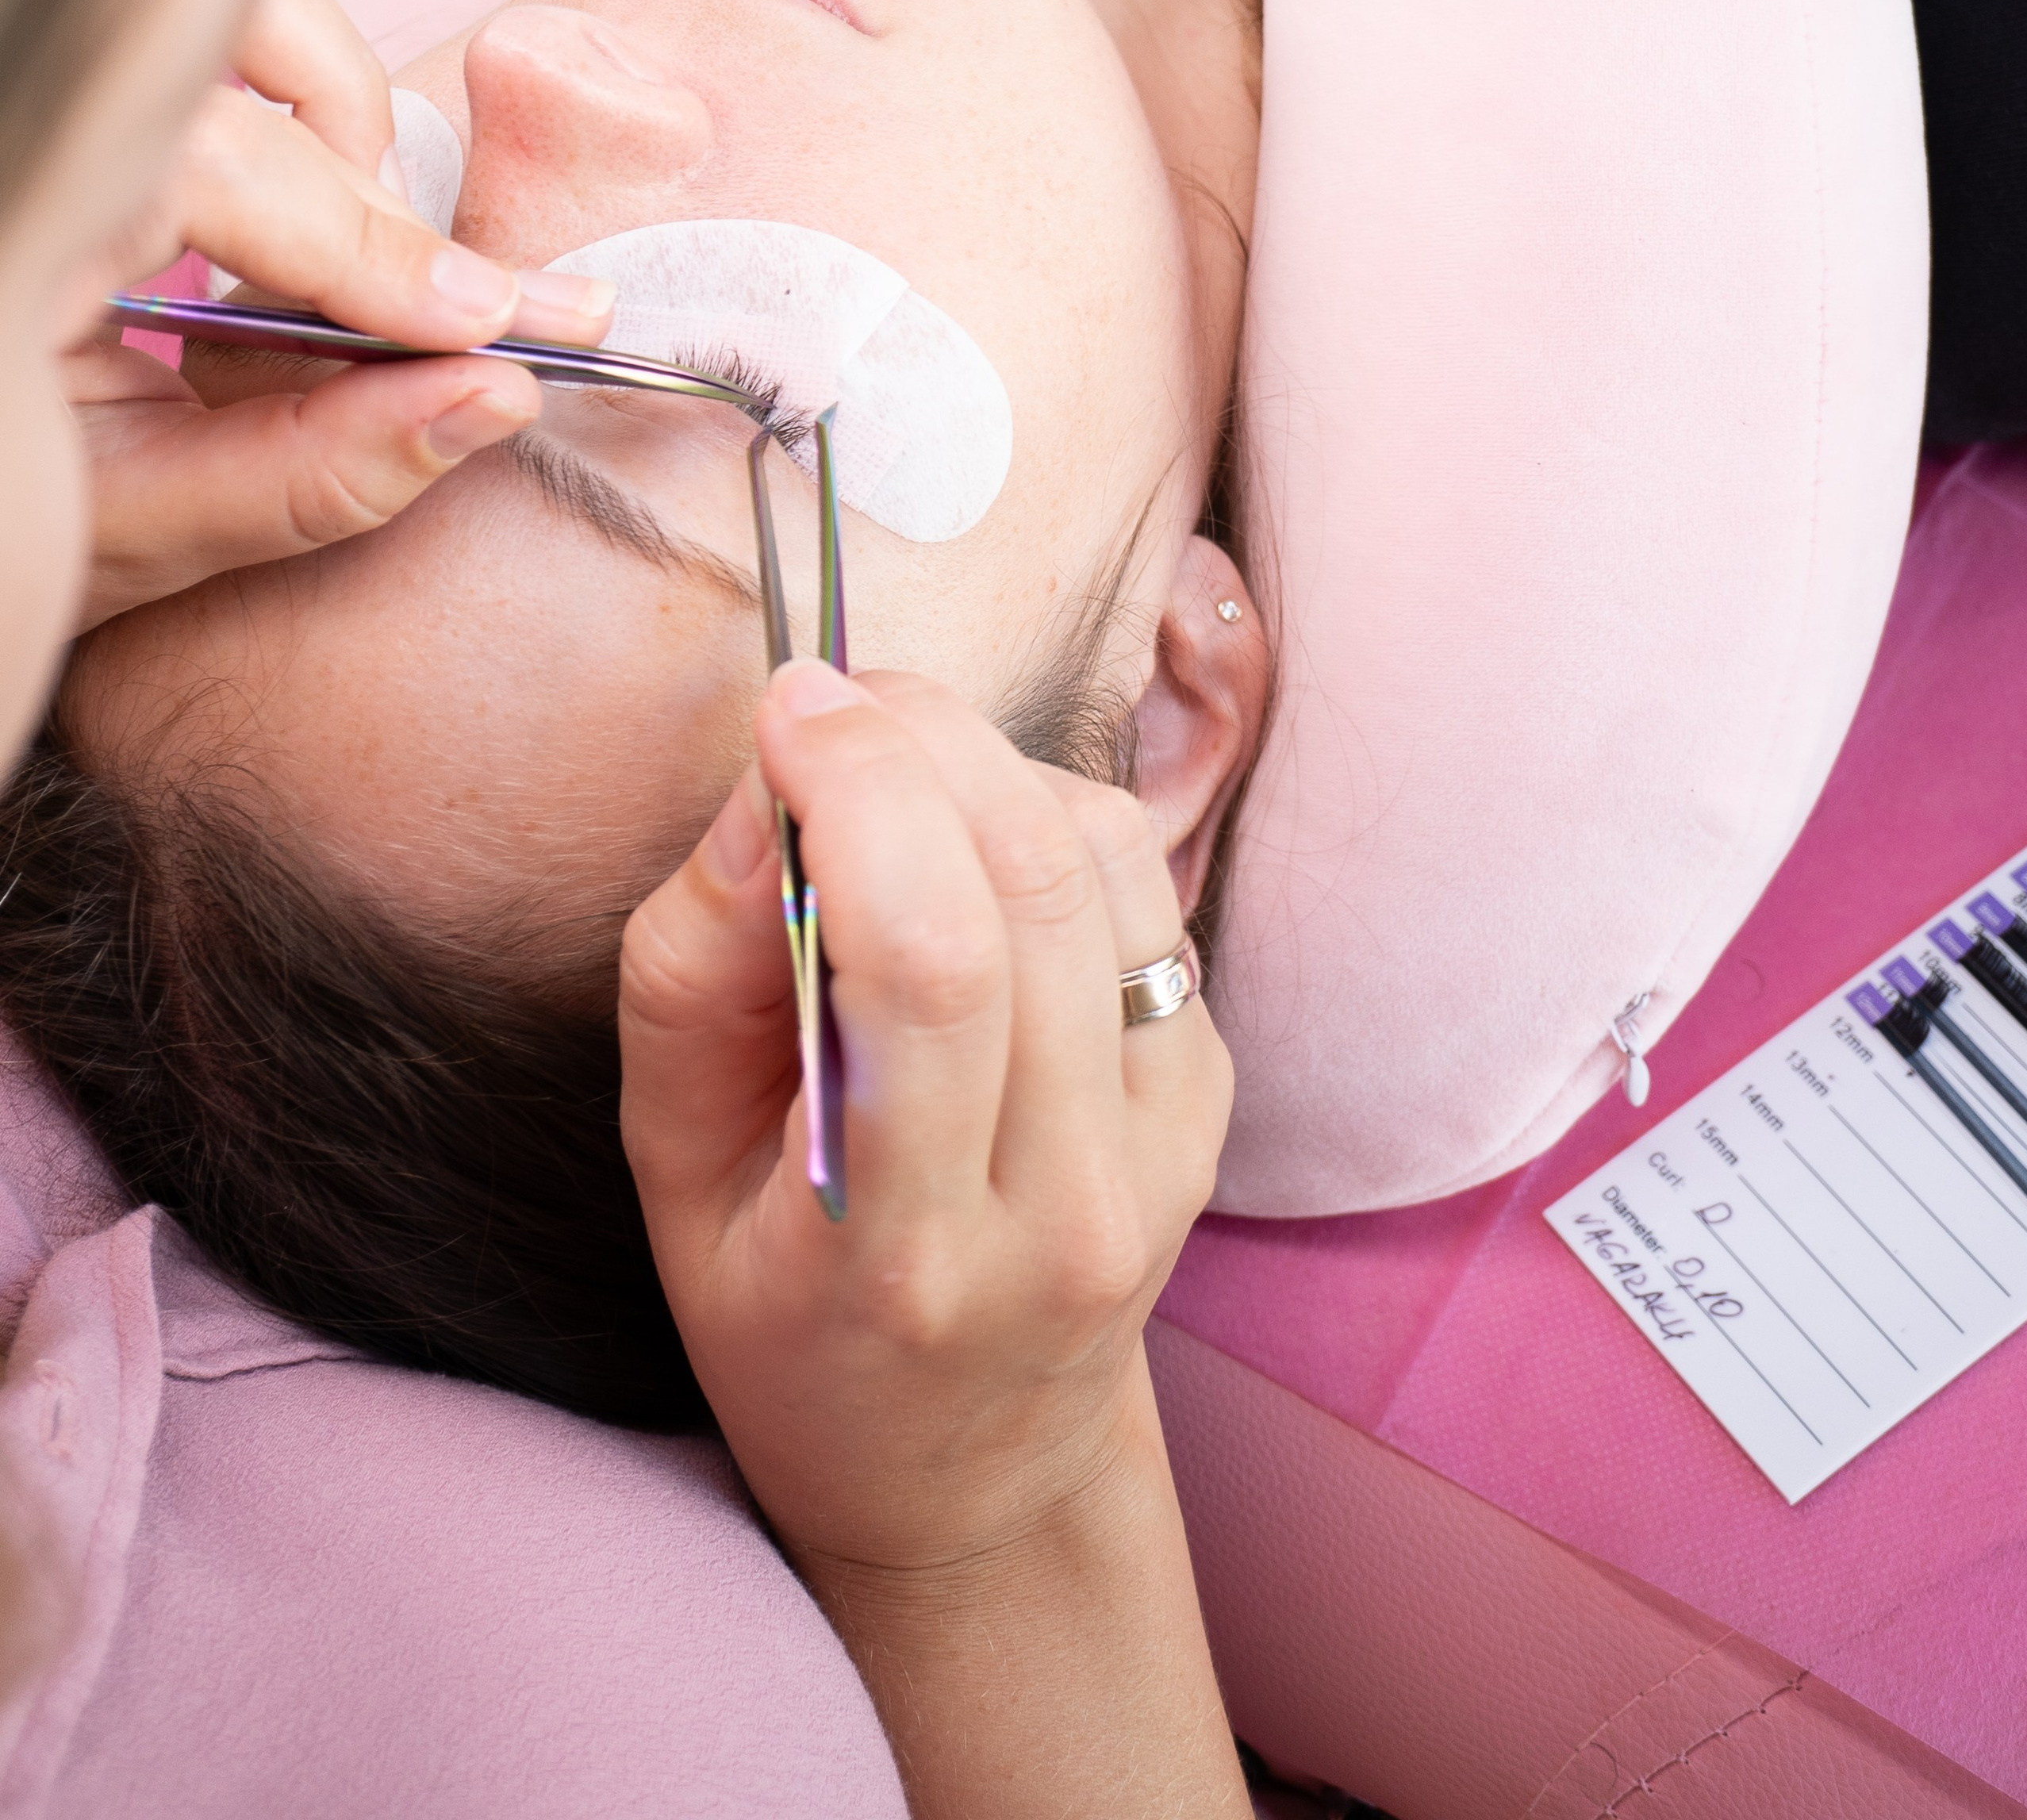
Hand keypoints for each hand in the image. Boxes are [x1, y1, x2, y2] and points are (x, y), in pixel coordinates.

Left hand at [68, 0, 612, 628]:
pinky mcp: (79, 78)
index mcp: (16, 211)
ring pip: (235, 1)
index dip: (375, 251)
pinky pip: (211, 18)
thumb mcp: (129, 532)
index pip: (215, 170)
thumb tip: (493, 400)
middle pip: (240, 78)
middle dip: (377, 203)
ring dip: (334, 110)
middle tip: (486, 313)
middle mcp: (36, 116)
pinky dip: (286, 81)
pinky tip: (302, 209)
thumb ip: (309, 471)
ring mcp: (57, 82)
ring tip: (375, 261)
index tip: (494, 326)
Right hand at [620, 663, 1246, 1817]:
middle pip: (1029, 888)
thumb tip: (767, 785)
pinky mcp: (1211, 1100)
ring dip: (990, 762)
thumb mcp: (671, 1170)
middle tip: (836, 700)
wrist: (968, 1471)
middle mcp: (1066, 1205)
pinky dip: (1049, 821)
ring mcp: (1164, 1152)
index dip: (862, 792)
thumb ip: (695, 972)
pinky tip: (974, 851)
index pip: (929, 968)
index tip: (789, 707)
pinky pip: (1143, 891)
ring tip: (895, 768)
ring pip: (1103, 863)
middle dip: (922, 740)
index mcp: (906, 1249)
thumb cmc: (785, 1312)